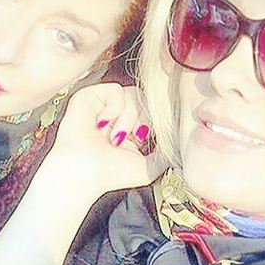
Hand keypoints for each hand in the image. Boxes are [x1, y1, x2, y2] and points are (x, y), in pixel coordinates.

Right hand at [45, 83, 166, 198]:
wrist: (84, 174)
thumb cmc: (111, 174)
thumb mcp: (150, 166)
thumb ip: (166, 152)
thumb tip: (180, 141)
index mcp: (130, 126)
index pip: (151, 109)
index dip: (153, 121)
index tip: (143, 139)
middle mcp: (117, 113)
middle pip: (145, 99)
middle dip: (142, 120)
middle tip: (130, 139)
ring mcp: (104, 104)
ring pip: (133, 94)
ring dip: (128, 119)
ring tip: (114, 138)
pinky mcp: (90, 96)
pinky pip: (115, 90)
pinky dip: (114, 109)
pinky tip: (102, 124)